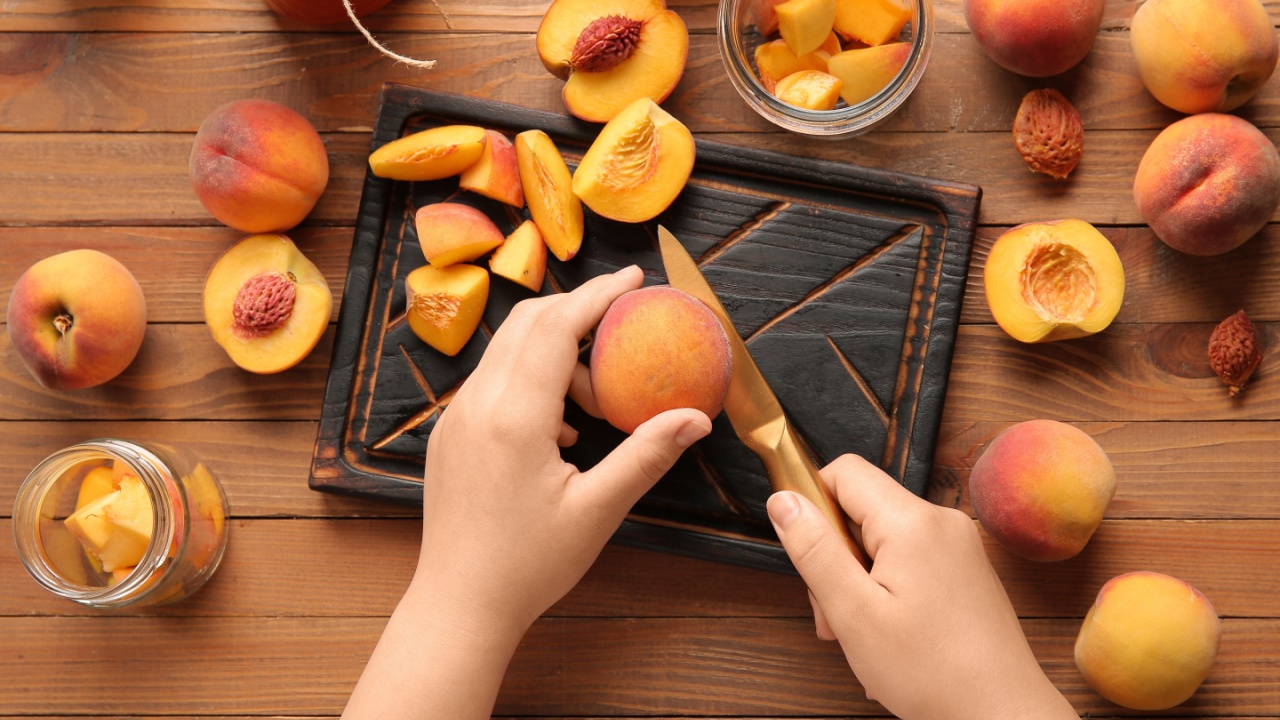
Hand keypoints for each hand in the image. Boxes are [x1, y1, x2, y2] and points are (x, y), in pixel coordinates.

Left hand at [414, 265, 711, 636]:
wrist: (458, 605)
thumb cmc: (527, 565)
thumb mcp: (597, 511)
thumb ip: (646, 455)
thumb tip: (696, 418)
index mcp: (514, 416)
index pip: (557, 326)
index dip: (598, 294)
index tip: (634, 278)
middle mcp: (477, 405)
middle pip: (528, 322)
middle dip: (578, 311)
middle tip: (624, 324)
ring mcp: (456, 418)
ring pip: (507, 350)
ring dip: (555, 350)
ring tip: (598, 401)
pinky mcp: (449, 435)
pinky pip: (492, 380)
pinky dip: (531, 378)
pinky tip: (562, 428)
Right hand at [766, 455, 1076, 719]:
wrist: (1003, 716)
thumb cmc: (934, 673)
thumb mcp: (853, 612)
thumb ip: (814, 549)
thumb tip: (783, 500)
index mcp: (912, 522)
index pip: (844, 471)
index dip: (813, 504)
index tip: (806, 552)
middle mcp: (941, 521)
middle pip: (862, 510)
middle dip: (836, 557)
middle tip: (833, 614)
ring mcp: (958, 545)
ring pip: (883, 539)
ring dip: (859, 581)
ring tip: (861, 635)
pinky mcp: (965, 569)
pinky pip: (909, 560)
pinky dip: (888, 590)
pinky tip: (888, 635)